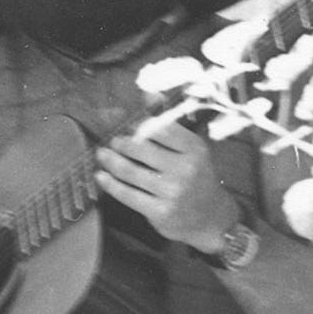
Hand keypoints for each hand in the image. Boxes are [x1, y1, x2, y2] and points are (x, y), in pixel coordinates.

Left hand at [95, 123, 236, 253]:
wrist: (211, 219)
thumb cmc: (197, 180)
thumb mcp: (192, 151)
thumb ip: (170, 128)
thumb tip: (148, 94)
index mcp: (194, 149)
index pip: (160, 128)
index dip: (140, 124)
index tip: (129, 125)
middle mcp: (185, 169)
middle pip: (142, 148)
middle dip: (122, 143)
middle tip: (113, 141)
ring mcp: (172, 192)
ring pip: (130, 171)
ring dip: (111, 161)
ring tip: (102, 154)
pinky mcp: (160, 212)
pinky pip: (128, 194)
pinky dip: (111, 184)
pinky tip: (101, 177)